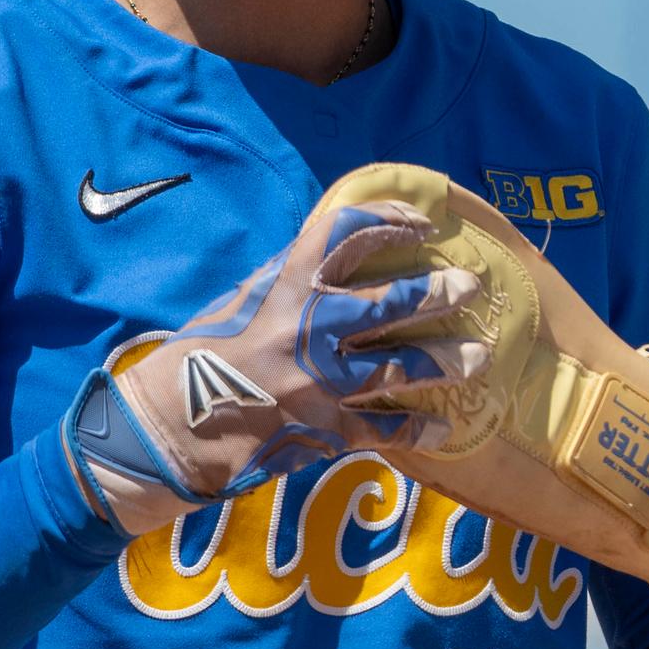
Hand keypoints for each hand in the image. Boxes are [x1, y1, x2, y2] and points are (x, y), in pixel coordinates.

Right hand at [63, 196, 482, 532]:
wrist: (168, 429)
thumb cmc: (198, 360)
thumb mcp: (237, 303)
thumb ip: (284, 281)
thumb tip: (327, 256)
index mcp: (282, 289)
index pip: (342, 233)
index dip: (387, 218)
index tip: (419, 222)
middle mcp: (306, 330)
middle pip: (389, 303)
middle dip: (437, 293)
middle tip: (470, 288)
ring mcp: (318, 383)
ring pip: (399, 368)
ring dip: (445, 362)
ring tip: (481, 357)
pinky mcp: (323, 430)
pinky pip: (383, 429)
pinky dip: (416, 428)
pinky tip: (443, 427)